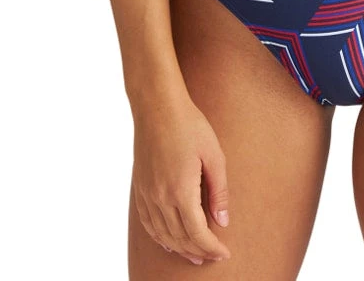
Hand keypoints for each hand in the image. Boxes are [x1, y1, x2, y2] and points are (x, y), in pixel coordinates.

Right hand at [131, 94, 231, 264]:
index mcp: (181, 191)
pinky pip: (148, 223)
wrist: (157, 106)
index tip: (224, 254)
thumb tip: (223, 221)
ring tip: (195, 255)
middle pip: (180, 238)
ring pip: (162, 235)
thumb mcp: (214, 155)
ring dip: (179, 249)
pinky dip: (160, 237)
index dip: (211, 248)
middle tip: (213, 256)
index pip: (197, 233)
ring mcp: (147, 194)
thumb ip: (219, 192)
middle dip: (198, 252)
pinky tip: (169, 241)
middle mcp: (160, 198)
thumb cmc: (189, 126)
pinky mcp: (140, 188)